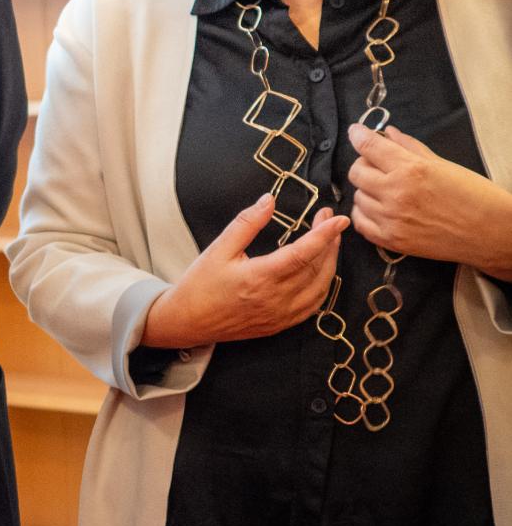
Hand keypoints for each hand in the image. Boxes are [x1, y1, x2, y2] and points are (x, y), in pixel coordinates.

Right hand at [141, 193, 347, 347]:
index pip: (303, 253)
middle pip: (317, 268)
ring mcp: (280, 315)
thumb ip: (246, 223)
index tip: (338, 219)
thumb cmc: (200, 285)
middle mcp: (275, 299)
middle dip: (329, 241)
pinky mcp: (280, 325)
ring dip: (330, 263)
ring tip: (329, 242)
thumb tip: (269, 200)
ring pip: (320, 287)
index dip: (324, 234)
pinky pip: (313, 306)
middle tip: (328, 219)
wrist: (187, 321)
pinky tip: (321, 272)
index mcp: (260, 277)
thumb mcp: (218, 249)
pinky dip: (323, 286)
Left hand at [349, 124, 511, 277]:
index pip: (369, 147)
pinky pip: (360, 223)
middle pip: (356, 172)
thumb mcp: (445, 164)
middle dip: (364, 164)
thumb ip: (410, 147)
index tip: (356, 132)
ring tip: (386, 190)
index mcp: (412, 169)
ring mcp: (392, 219)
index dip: (358, 135)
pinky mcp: (392, 240)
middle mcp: (396, 193)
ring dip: (367, 190)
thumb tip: (387, 133)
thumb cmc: (476, 196)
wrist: (492, 233)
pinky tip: (379, 209)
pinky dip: (365, 213)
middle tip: (378, 165)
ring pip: (357, 197)